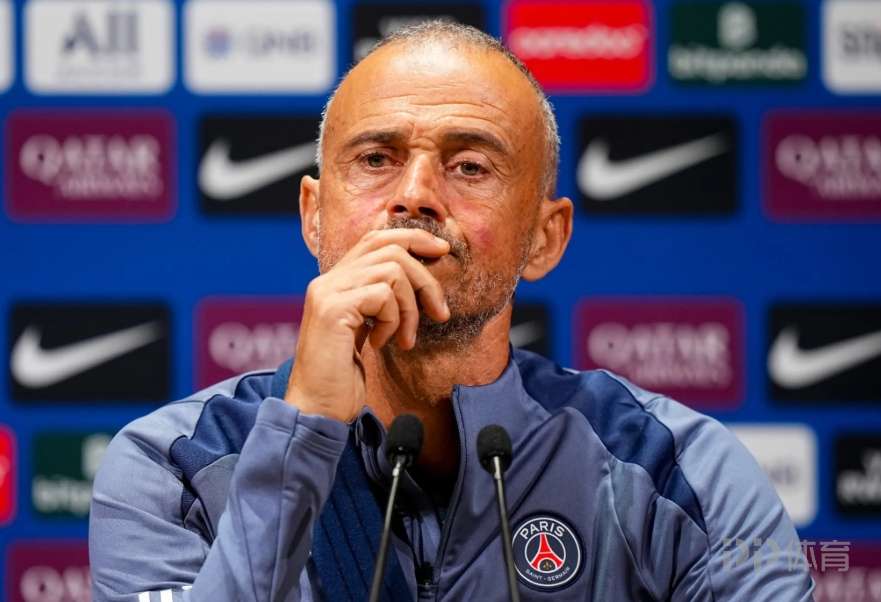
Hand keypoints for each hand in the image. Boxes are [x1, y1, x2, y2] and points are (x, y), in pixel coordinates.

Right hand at [284, 229, 450, 422]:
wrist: (316, 408)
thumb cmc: (343, 376)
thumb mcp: (366, 329)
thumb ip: (380, 300)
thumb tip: (419, 276)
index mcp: (335, 281)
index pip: (376, 238)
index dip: (413, 238)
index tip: (443, 251)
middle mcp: (328, 280)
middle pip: (390, 248)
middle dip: (425, 278)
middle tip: (439, 312)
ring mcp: (328, 292)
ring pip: (392, 270)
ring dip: (410, 308)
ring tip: (405, 339)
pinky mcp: (333, 309)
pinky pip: (383, 295)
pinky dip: (394, 320)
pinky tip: (382, 344)